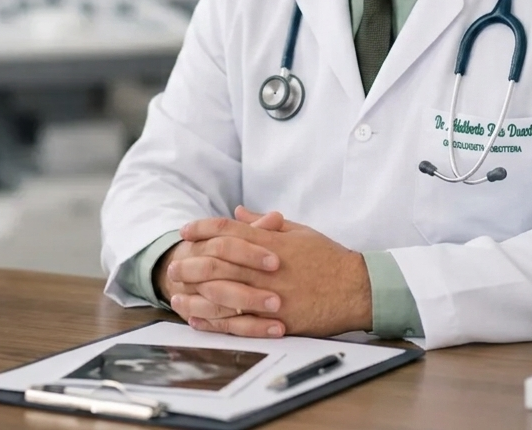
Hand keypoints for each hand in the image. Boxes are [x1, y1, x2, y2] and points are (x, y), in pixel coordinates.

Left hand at [171, 206, 372, 337]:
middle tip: (173, 266)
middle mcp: (266, 267)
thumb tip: (239, 210)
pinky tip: (198, 319)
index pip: (228, 229)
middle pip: (217, 261)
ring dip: (195, 293)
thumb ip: (265, 223)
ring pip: (222, 293)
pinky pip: (239, 322)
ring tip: (176, 293)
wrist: (358, 288)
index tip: (185, 231)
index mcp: (271, 242)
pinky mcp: (277, 320)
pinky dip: (214, 321)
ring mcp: (271, 294)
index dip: (202, 228)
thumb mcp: (299, 231)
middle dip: (190, 263)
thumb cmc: (329, 258)